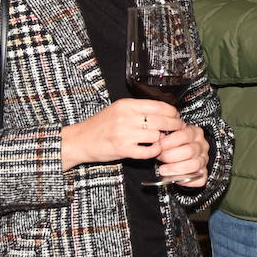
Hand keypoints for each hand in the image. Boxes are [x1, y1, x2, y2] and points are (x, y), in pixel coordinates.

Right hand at [60, 98, 180, 169]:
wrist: (80, 140)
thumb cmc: (100, 125)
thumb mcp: (118, 109)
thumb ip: (138, 109)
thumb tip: (164, 111)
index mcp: (126, 105)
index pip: (158, 105)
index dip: (172, 112)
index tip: (176, 116)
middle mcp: (126, 117)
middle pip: (161, 120)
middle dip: (173, 125)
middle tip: (177, 128)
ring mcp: (124, 134)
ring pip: (156, 136)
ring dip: (161, 139)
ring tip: (160, 140)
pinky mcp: (123, 149)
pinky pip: (148, 151)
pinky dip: (154, 151)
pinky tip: (153, 149)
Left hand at [154, 123, 209, 187]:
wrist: (185, 153)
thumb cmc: (176, 144)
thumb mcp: (171, 135)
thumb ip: (166, 137)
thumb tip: (156, 143)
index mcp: (195, 133)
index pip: (185, 135)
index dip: (169, 141)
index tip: (158, 146)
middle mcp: (201, 146)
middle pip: (190, 151)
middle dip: (171, 156)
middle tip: (159, 158)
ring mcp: (203, 160)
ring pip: (193, 165)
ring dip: (175, 169)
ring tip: (163, 170)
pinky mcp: (203, 173)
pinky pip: (199, 178)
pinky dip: (187, 180)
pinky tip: (176, 178)